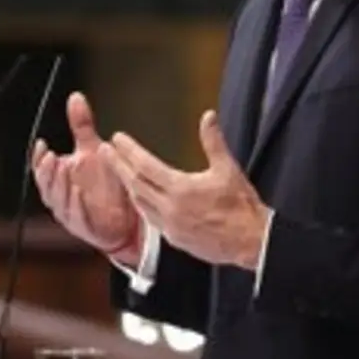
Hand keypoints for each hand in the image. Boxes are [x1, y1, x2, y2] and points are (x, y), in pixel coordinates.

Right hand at [32, 92, 140, 259]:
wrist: (127, 215)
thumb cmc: (105, 183)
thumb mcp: (93, 149)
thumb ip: (82, 125)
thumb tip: (75, 96)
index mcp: (59, 178)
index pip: (42, 168)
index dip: (38, 158)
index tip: (42, 144)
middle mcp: (61, 196)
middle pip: (46, 185)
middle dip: (46, 171)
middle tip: (51, 156)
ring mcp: (71, 213)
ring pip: (58, 201)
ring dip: (59, 186)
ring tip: (62, 169)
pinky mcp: (85, 227)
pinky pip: (77, 217)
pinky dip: (76, 206)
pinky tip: (79, 193)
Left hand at [105, 109, 269, 269]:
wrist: (252, 242)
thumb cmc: (242, 206)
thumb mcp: (228, 169)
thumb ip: (213, 141)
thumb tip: (208, 116)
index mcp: (181, 189)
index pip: (145, 165)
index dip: (129, 151)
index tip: (117, 138)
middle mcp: (170, 208)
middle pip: (135, 183)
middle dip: (119, 165)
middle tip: (106, 151)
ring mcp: (170, 227)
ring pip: (140, 203)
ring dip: (129, 186)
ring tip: (120, 172)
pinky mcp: (175, 240)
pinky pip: (151, 219)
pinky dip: (142, 205)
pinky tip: (142, 199)